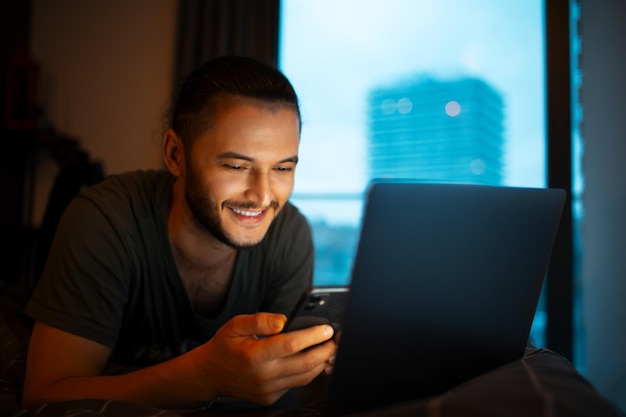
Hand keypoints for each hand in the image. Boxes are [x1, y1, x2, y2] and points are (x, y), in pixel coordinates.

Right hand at [198, 313, 335, 404]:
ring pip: (304, 376)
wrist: (210, 375)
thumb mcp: (235, 325)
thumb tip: (283, 320)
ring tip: (329, 348)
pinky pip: (295, 384)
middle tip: (335, 339)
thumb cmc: (224, 347)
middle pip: (305, 363)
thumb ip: (259, 320)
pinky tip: (312, 360)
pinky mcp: (270, 397)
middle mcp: (263, 375)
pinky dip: (307, 371)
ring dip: (321, 362)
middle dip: (325, 350)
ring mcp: (268, 389)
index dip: (313, 336)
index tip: (326, 328)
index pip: (291, 344)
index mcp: (254, 355)